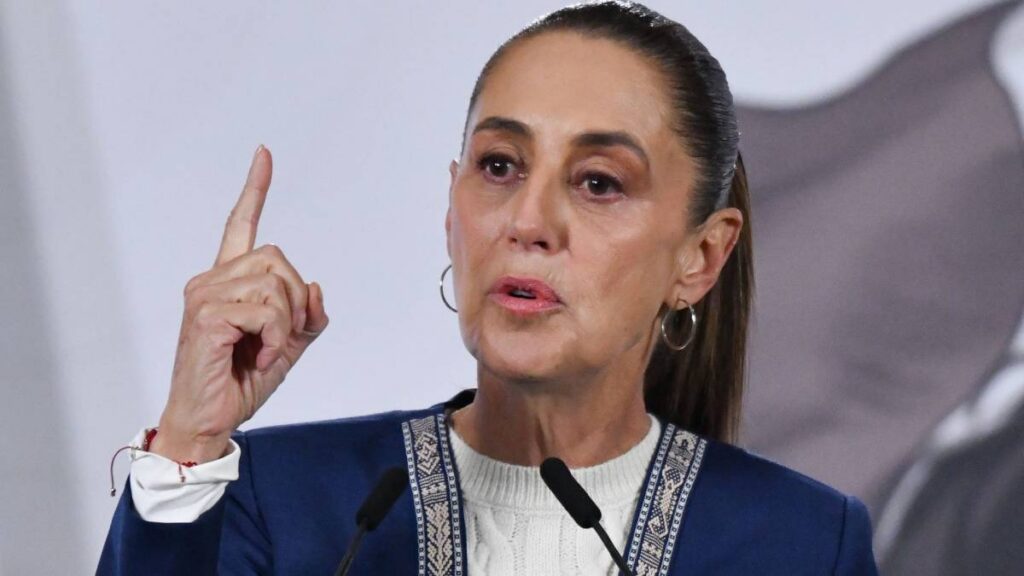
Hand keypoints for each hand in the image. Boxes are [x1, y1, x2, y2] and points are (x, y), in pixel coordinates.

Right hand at [151, 145, 328, 462]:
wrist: (211, 419)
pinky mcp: (207, 315)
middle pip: (277, 258)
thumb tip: (315, 286)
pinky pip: (265, 310)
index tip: (264, 155)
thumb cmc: (240, 380)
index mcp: (228, 282)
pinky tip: (259, 355)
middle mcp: (211, 280)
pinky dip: (274, 337)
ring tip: (265, 349)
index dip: (255, 189)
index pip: (240, 225)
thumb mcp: (288, 344)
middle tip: (280, 337)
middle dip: (294, 299)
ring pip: (275, 284)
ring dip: (285, 323)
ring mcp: (205, 295)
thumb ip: (306, 314)